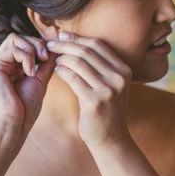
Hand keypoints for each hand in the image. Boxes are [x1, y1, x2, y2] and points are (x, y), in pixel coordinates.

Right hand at [0, 33, 56, 139]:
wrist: (14, 124)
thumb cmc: (25, 109)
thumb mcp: (40, 80)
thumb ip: (45, 63)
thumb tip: (54, 47)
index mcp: (10, 66)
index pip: (24, 42)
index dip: (39, 44)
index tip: (51, 54)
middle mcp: (1, 63)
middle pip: (18, 37)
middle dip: (36, 43)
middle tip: (45, 57)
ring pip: (15, 38)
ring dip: (32, 49)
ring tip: (36, 67)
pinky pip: (12, 49)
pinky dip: (26, 57)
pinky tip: (28, 73)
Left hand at [47, 31, 132, 147]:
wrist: (111, 139)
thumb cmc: (105, 110)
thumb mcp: (109, 85)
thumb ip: (98, 66)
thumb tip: (73, 41)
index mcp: (124, 70)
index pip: (98, 45)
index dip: (77, 38)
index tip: (61, 36)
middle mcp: (119, 77)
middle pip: (87, 51)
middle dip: (65, 45)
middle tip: (49, 44)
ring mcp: (108, 89)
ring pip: (79, 63)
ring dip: (61, 57)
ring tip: (51, 58)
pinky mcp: (95, 101)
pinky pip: (73, 78)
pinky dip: (61, 71)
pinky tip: (55, 70)